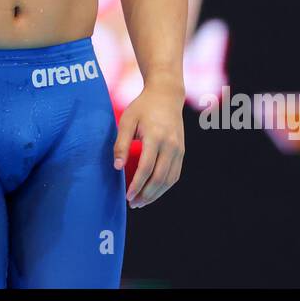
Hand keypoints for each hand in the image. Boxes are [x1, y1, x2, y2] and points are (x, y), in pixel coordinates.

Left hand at [114, 81, 184, 207]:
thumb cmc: (142, 107)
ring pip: (169, 179)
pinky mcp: (182, 151)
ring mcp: (179, 149)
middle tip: (133, 204)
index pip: (146, 168)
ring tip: (142, 202)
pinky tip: (153, 192)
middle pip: (159, 178)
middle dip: (146, 194)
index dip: (137, 185)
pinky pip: (175, 174)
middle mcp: (170, 145)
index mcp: (155, 137)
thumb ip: (121, 144)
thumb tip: (117, 167)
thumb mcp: (127, 121)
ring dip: (156, 194)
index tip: (127, 197)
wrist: (166, 95)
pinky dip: (165, 186)